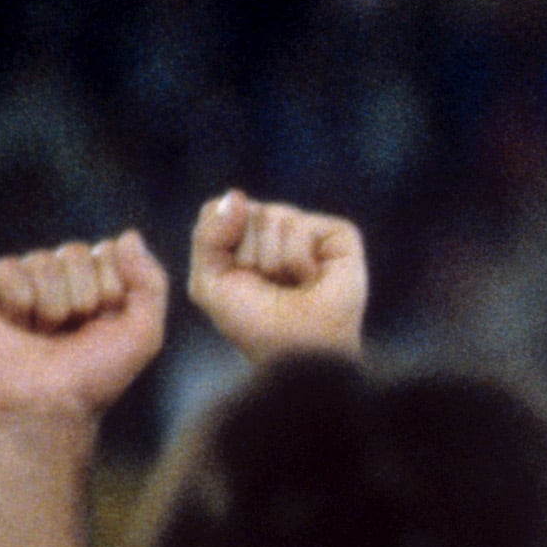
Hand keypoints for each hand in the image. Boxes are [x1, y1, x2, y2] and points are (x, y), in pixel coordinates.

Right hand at [0, 232, 169, 419]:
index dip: (111, 288)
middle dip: (82, 297)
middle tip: (72, 330)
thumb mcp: (144, 330)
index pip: (108, 251)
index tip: (105, 321)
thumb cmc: (97, 373)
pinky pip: (7, 268)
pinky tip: (18, 325)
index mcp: (95, 282)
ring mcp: (22, 282)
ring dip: (52, 306)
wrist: (52, 404)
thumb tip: (127, 235)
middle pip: (75, 252)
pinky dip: (20, 301)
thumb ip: (150, 281)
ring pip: (42, 261)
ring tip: (45, 333)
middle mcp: (58, 278)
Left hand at [182, 193, 368, 361]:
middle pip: (245, 210)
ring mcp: (310, 229)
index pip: (217, 209)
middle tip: (268, 285)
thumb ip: (208, 235)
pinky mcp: (339, 235)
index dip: (219, 244)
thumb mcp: (210, 281)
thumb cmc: (255, 323)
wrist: (297, 351)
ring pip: (272, 217)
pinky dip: (298, 261)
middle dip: (247, 255)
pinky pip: (300, 226)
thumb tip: (237, 195)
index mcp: (245, 234)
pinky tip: (312, 279)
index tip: (235, 278)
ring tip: (292, 285)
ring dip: (274, 262)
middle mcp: (278, 227)